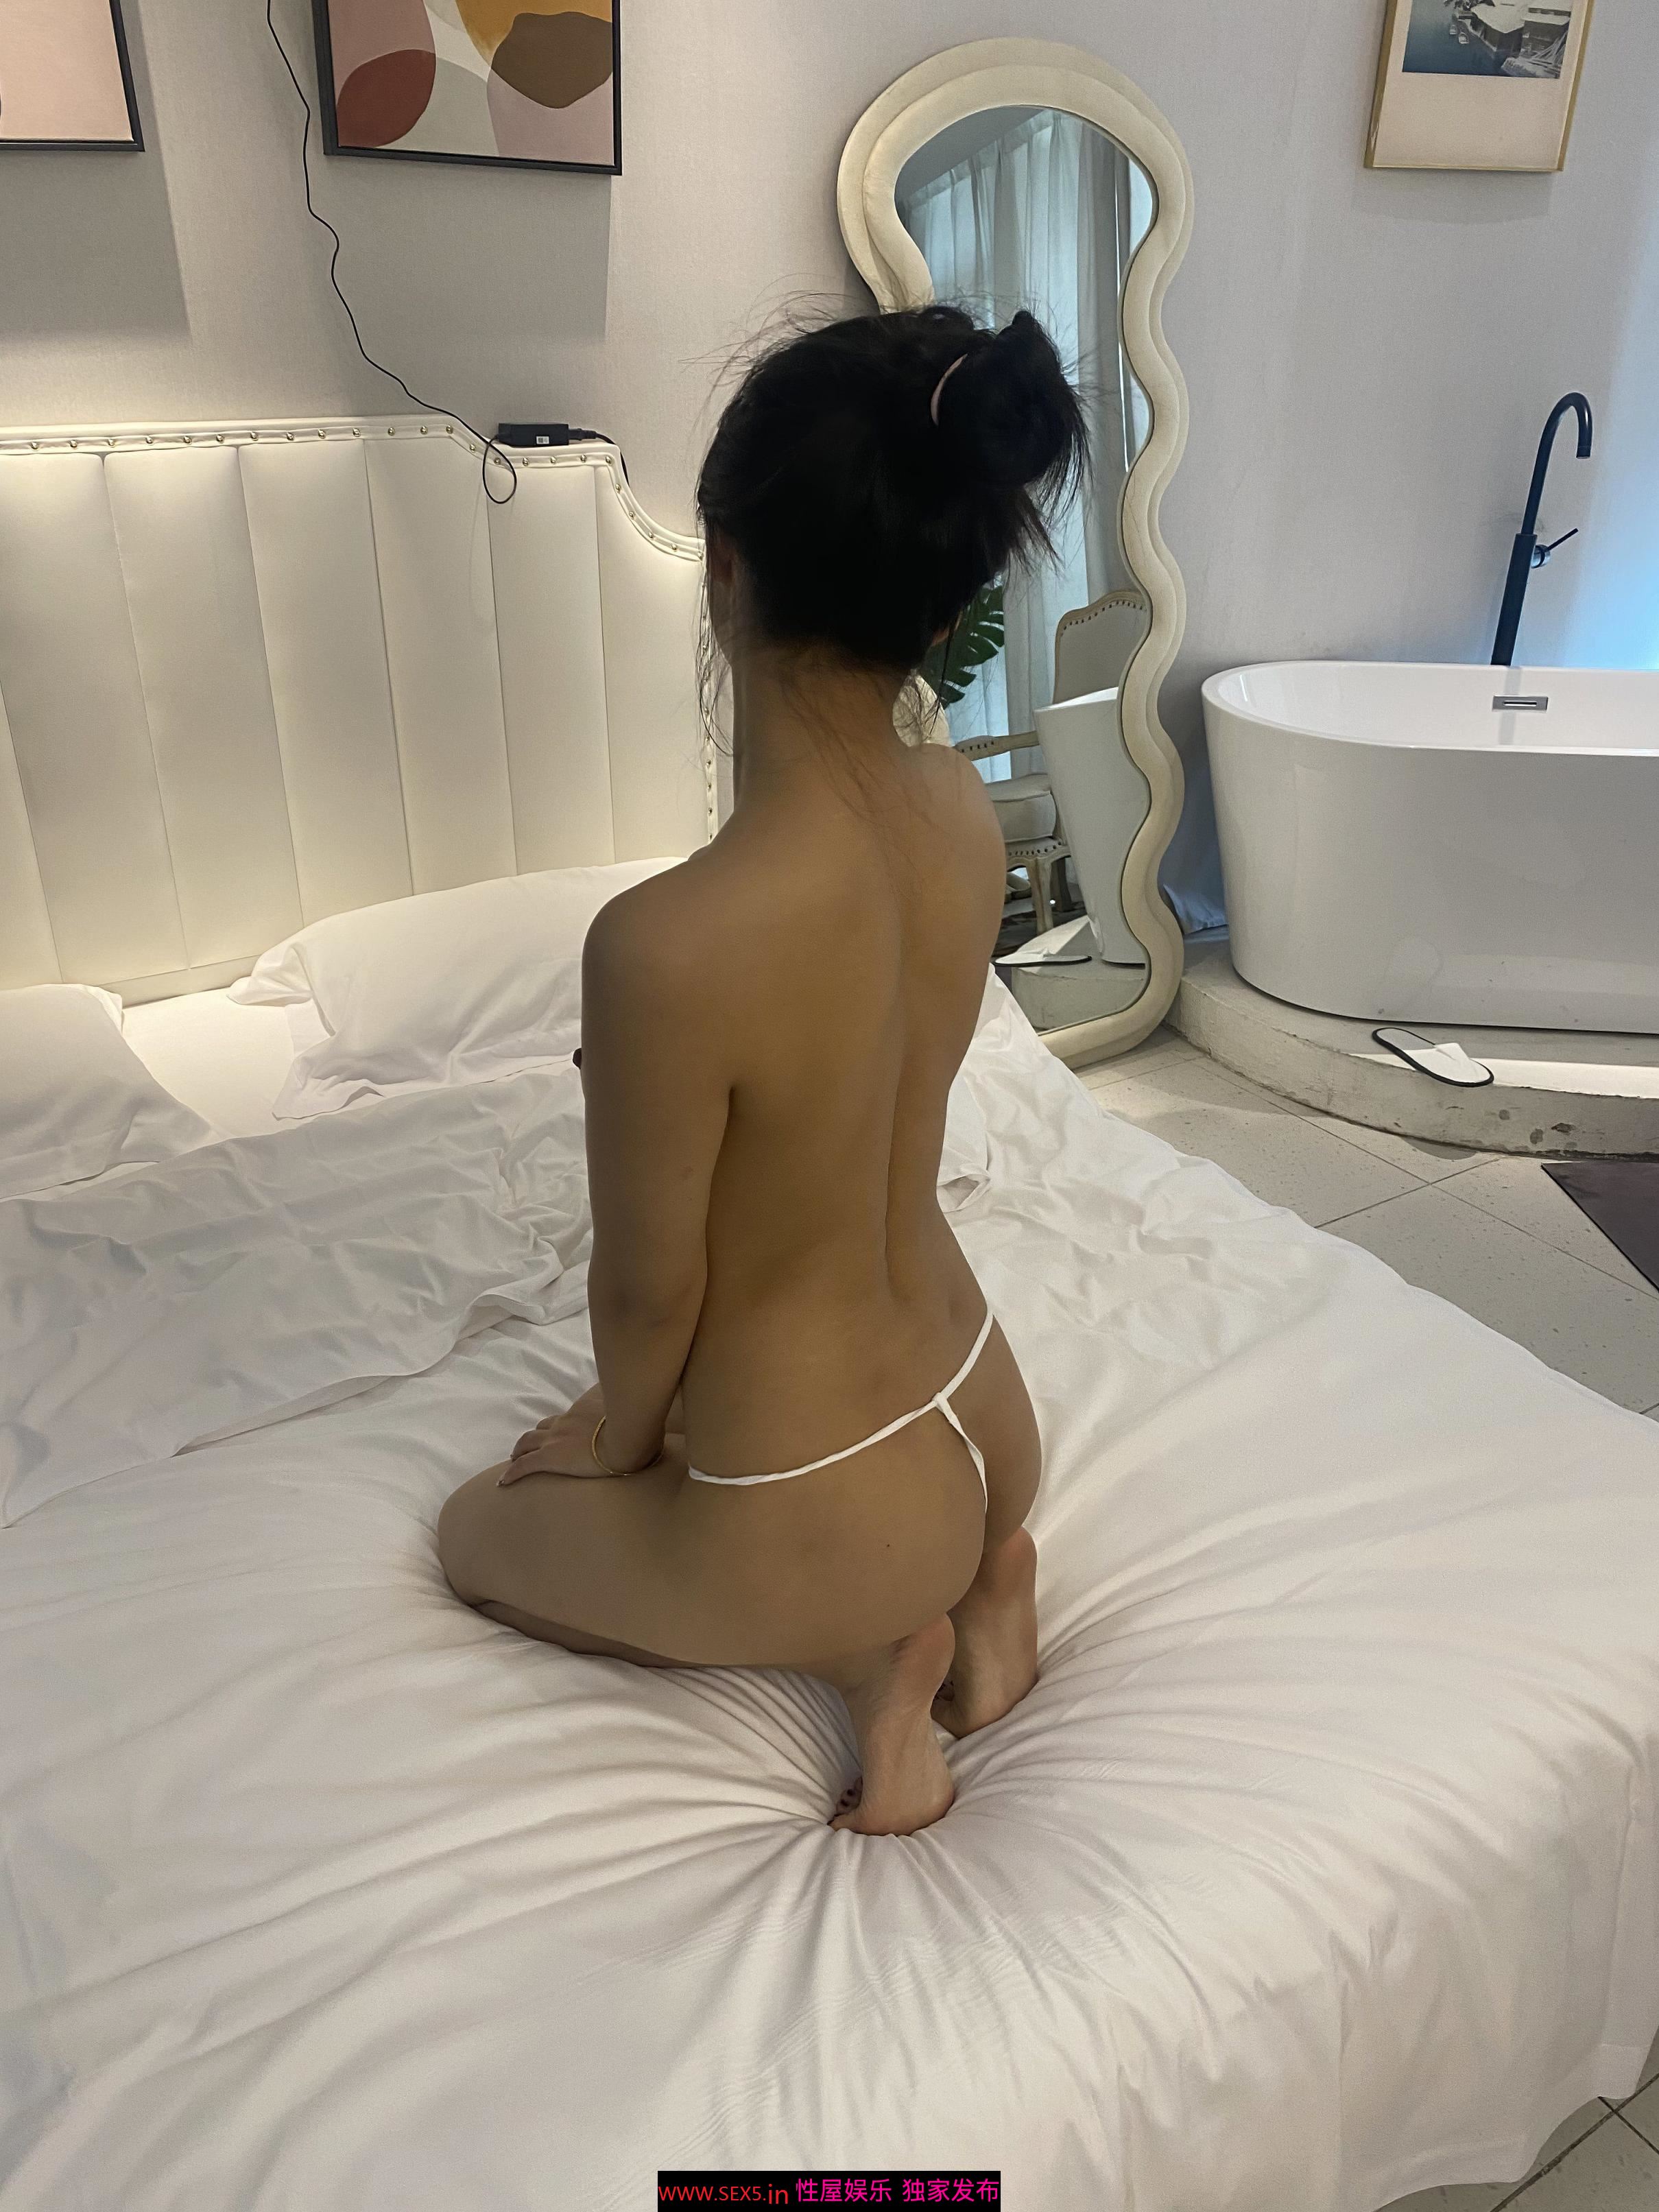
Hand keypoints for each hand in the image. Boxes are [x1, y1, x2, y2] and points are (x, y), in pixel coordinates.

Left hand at [497, 1385, 685, 1484]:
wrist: (626, 1435)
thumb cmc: (631, 1421)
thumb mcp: (627, 1403)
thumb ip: (624, 1396)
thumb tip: (632, 1386)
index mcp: (580, 1414)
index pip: (559, 1419)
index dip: (551, 1428)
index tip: (549, 1435)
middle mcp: (563, 1426)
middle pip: (538, 1430)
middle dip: (529, 1440)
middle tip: (524, 1450)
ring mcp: (554, 1441)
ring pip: (527, 1444)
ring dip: (519, 1452)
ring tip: (515, 1462)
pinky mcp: (550, 1459)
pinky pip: (524, 1466)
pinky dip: (511, 1473)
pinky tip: (503, 1482)